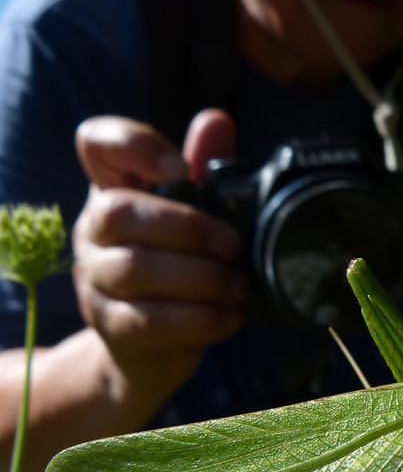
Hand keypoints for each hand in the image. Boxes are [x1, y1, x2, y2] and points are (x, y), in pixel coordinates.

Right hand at [72, 109, 248, 393]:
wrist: (149, 350)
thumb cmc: (177, 270)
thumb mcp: (192, 220)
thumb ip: (204, 170)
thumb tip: (216, 121)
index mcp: (114, 190)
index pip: (96, 143)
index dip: (134, 145)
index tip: (180, 168)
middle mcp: (93, 230)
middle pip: (119, 211)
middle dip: (189, 227)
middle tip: (233, 246)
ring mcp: (94, 278)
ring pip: (138, 269)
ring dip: (203, 278)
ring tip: (239, 287)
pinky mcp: (109, 324)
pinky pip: (151, 319)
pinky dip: (200, 318)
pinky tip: (230, 317)